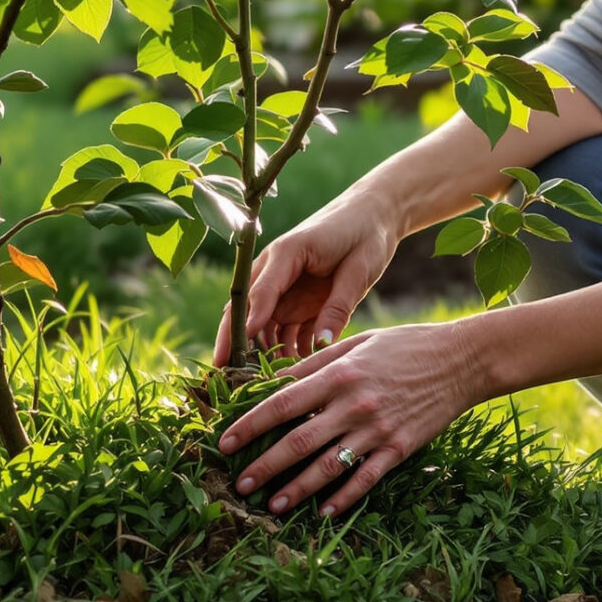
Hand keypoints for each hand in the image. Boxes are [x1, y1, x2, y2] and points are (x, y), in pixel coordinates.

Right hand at [214, 188, 401, 362]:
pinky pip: (287, 331)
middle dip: (235, 344)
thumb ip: (338, 306)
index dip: (248, 324)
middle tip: (225, 377)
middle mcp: (277, 271)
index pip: (259, 292)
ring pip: (265, 326)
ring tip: (263, 386)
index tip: (236, 353)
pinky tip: (295, 375)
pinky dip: (288, 351)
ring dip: (264, 354)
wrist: (375, 214)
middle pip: (248, 311)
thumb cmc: (366, 234)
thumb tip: (322, 344)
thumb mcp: (358, 270)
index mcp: (287, 253)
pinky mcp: (299, 300)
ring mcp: (286, 287)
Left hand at [216, 320, 492, 518]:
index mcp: (338, 374)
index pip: (282, 402)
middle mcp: (353, 404)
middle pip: (298, 441)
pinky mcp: (400, 448)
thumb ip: (315, 363)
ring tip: (272, 505)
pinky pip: (365, 478)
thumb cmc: (406, 345)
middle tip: (240, 484)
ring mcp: (377, 429)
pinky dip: (343, 498)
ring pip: (328, 466)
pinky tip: (324, 512)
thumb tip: (274, 382)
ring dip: (297, 489)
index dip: (249, 424)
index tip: (225, 442)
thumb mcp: (357, 343)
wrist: (462, 360)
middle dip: (264, 466)